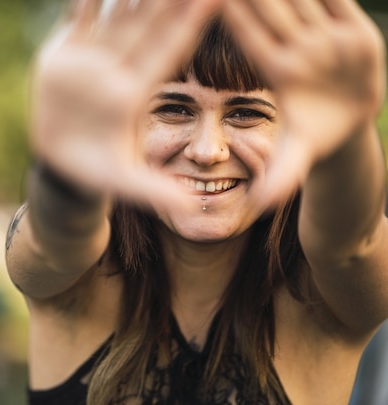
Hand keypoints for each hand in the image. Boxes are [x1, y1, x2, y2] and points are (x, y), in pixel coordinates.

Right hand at [30, 0, 221, 210]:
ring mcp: (93, 58)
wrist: (62, 163)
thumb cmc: (96, 173)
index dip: (189, 23)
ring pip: (115, 11)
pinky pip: (76, 16)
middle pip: (148, 22)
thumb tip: (193, 211)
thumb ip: (156, 193)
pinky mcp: (65, 53)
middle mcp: (119, 68)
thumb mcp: (125, 184)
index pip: (168, 51)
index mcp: (136, 91)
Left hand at [223, 0, 385, 208]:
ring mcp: (322, 33)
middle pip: (270, 4)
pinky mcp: (350, 24)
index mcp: (279, 70)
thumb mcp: (297, 159)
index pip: (252, 34)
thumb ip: (281, 176)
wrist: (346, 124)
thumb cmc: (314, 139)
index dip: (234, 10)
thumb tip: (259, 204)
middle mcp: (296, 45)